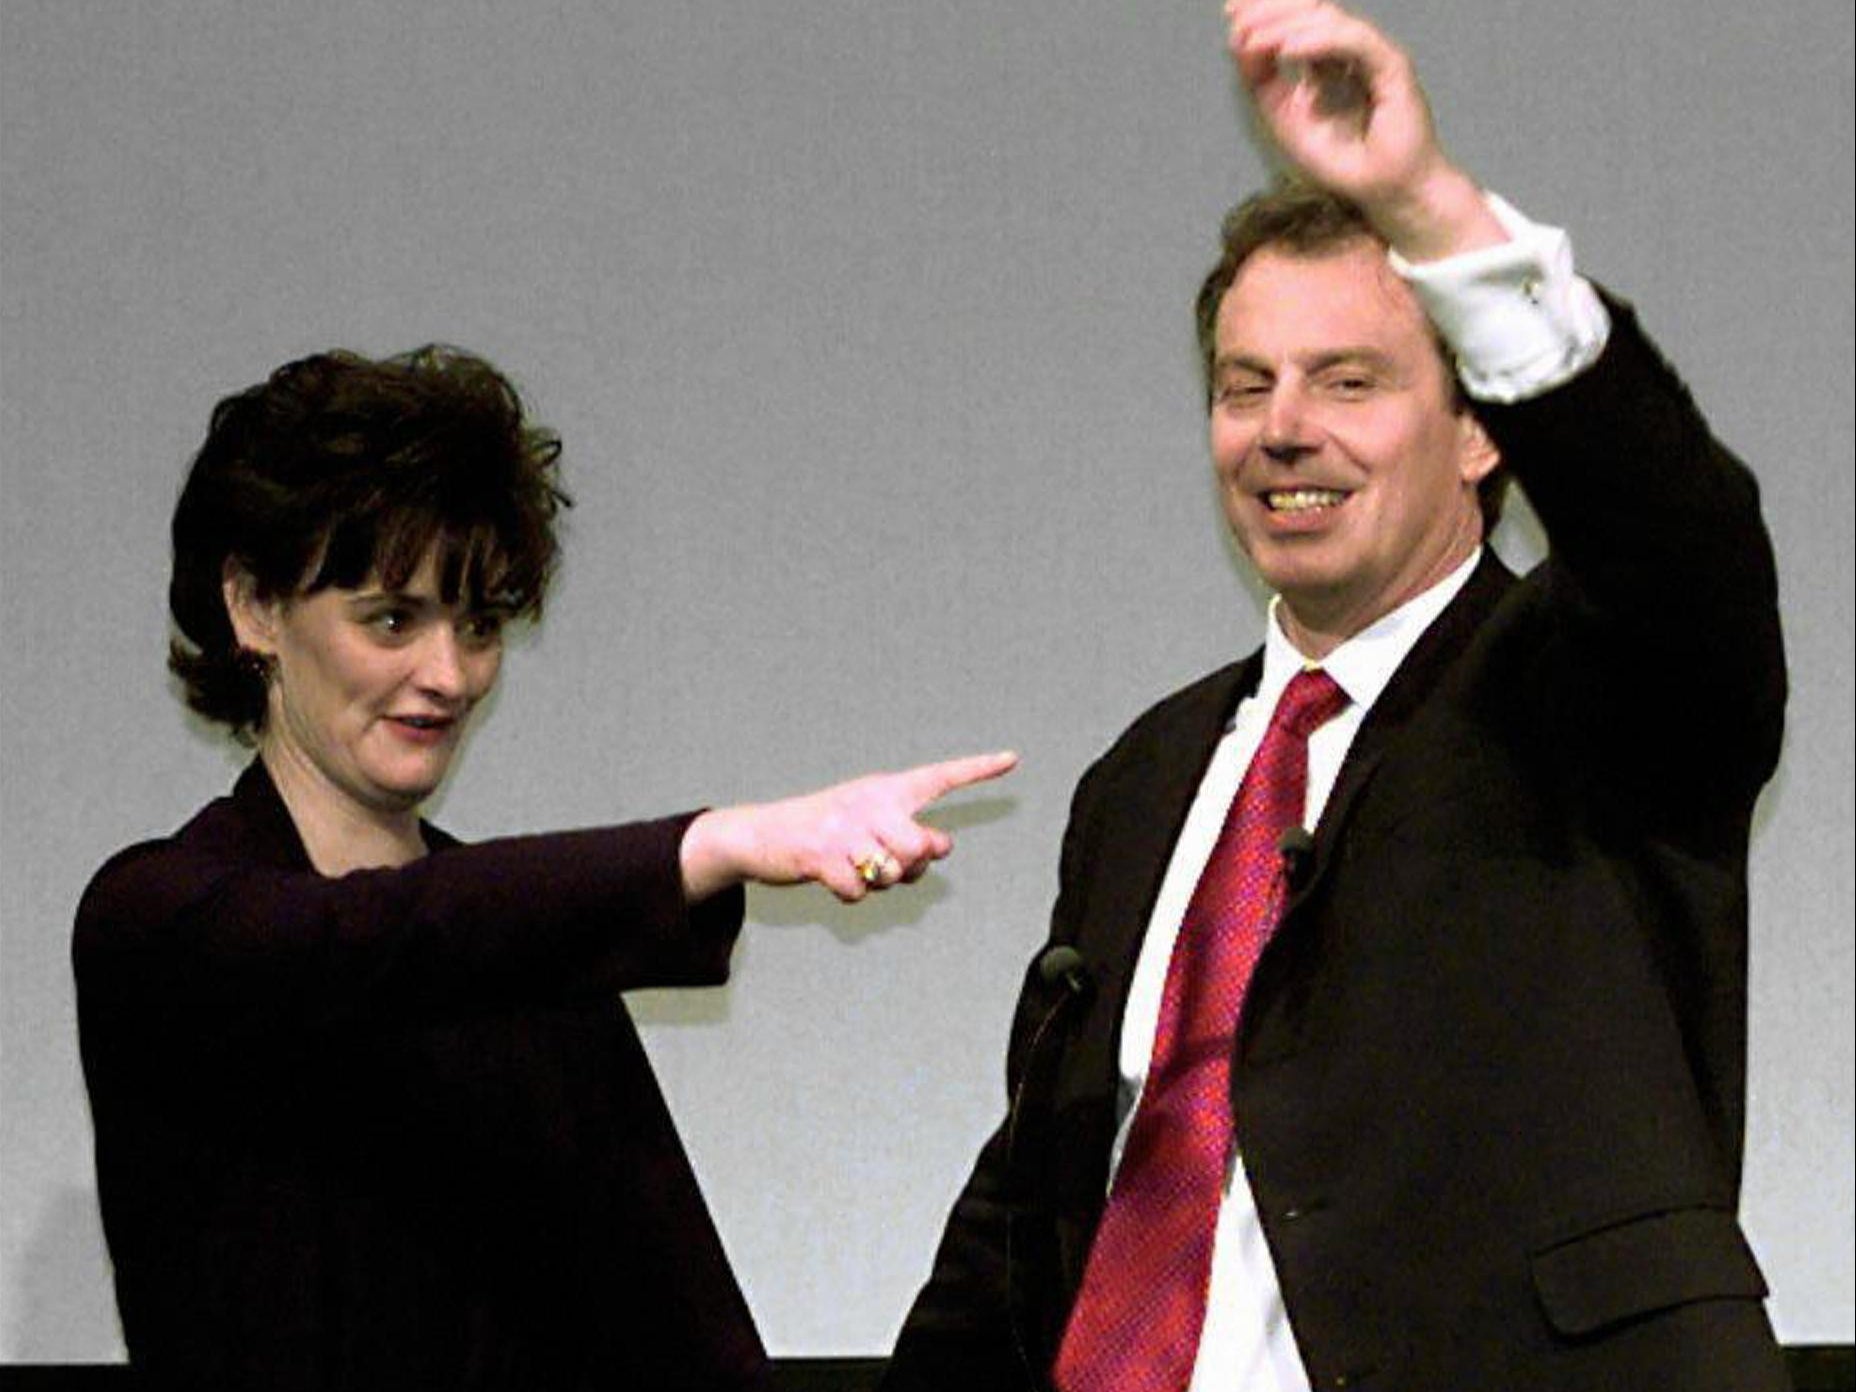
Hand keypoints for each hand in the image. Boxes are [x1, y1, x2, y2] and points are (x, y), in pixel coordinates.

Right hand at [680, 750, 1018, 902]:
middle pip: (922, 846)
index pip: (938, 777)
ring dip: (880, 883)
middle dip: (914, 866)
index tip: (1012, 758)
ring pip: (894, 872)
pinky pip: (859, 892)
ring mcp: (844, 829)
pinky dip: (850, 895)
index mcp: (884, 789)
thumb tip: (941, 848)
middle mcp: (869, 802)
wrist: (760, 834)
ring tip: (856, 868)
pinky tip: (832, 879)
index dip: (977, 770)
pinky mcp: (820, 856)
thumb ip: (908, 834)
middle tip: (892, 863)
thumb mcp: (867, 822)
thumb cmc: (824, 830)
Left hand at [1223, 0, 1503, 259]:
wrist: (1383, 191)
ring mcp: (1374, 55)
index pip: (1299, 20)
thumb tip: (1238, 39)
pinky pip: (1353, 42)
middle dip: (1271, 8)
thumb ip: (1262, 80)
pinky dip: (1317, 42)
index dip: (1266, 10)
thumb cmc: (1342, 160)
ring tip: (1253, 38)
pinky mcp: (1393, 66)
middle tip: (1236, 14)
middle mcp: (1353, 51)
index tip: (1230, 11)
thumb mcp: (1284, 117)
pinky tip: (1287, 51)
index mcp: (1329, 59)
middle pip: (1312, 10)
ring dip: (1285, 25)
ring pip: (1329, 19)